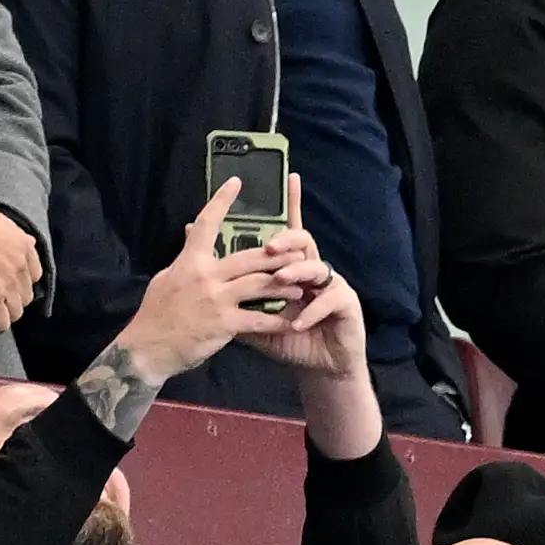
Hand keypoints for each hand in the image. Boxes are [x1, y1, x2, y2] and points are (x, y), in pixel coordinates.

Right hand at [0, 196, 41, 332]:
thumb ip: (10, 232)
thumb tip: (20, 238)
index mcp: (23, 245)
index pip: (33, 274)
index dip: (18, 281)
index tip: (4, 283)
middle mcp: (21, 266)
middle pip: (24, 295)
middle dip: (10, 298)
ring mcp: (7, 286)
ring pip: (15, 312)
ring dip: (1, 314)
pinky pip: (0, 325)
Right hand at [109, 178, 295, 382]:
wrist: (149, 348)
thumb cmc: (156, 313)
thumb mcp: (167, 277)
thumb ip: (186, 256)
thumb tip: (191, 232)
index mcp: (190, 261)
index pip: (206, 223)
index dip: (221, 201)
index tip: (236, 182)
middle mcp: (205, 275)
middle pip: (248, 257)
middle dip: (277, 254)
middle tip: (298, 250)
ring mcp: (216, 299)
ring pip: (258, 284)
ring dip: (283, 284)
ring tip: (301, 285)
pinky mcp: (224, 325)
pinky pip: (257, 320)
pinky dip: (276, 321)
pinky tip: (289, 322)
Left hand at [237, 176, 367, 379]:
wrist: (317, 368)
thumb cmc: (287, 338)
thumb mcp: (254, 318)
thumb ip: (231, 293)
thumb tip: (197, 270)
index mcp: (293, 267)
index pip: (289, 231)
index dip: (291, 203)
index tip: (290, 176)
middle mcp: (313, 269)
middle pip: (303, 241)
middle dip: (286, 239)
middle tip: (269, 246)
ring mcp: (332, 284)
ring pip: (316, 266)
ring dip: (296, 273)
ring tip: (281, 281)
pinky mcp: (346, 304)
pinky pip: (329, 299)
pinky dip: (311, 311)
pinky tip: (298, 323)